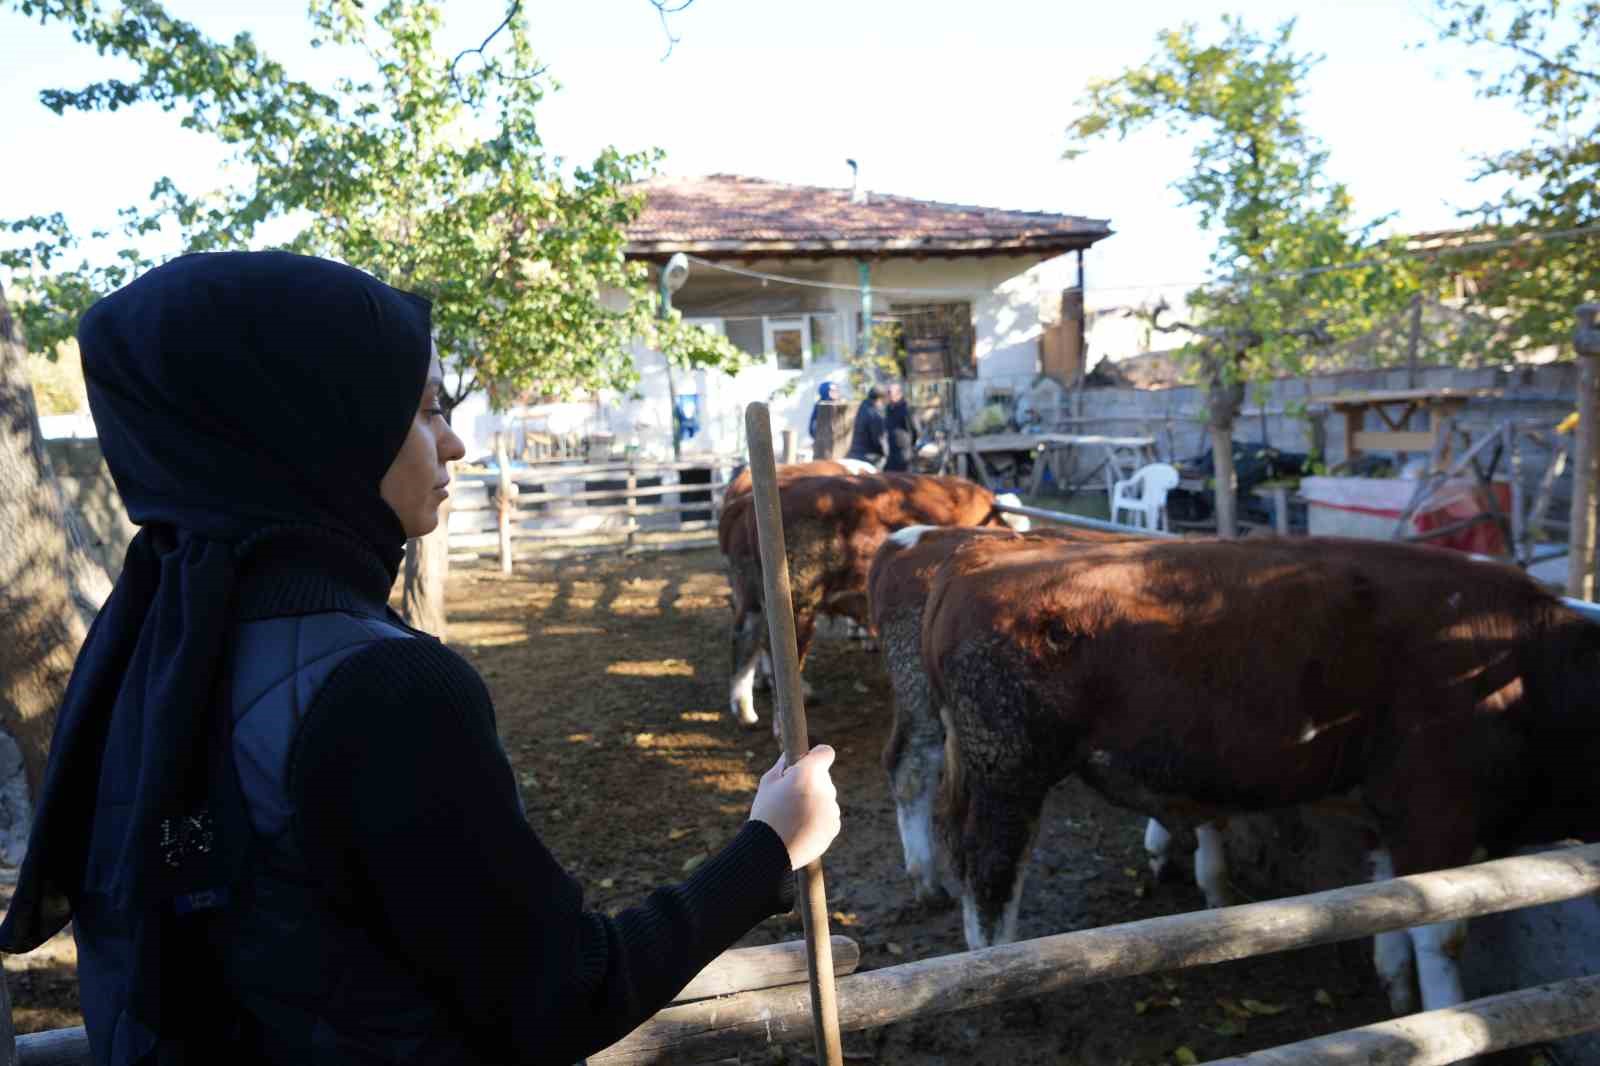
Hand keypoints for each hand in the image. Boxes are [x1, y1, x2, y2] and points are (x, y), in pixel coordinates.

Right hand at [749, 745, 840, 869]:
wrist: (770, 851)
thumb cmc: (766, 814)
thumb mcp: (768, 783)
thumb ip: (783, 765)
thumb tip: (790, 755)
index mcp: (808, 773)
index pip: (826, 752)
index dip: (816, 756)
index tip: (807, 763)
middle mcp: (825, 789)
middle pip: (824, 778)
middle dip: (811, 782)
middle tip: (790, 796)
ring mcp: (832, 809)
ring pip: (826, 798)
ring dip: (815, 801)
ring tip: (793, 816)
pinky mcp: (834, 827)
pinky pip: (829, 816)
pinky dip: (819, 819)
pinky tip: (801, 828)